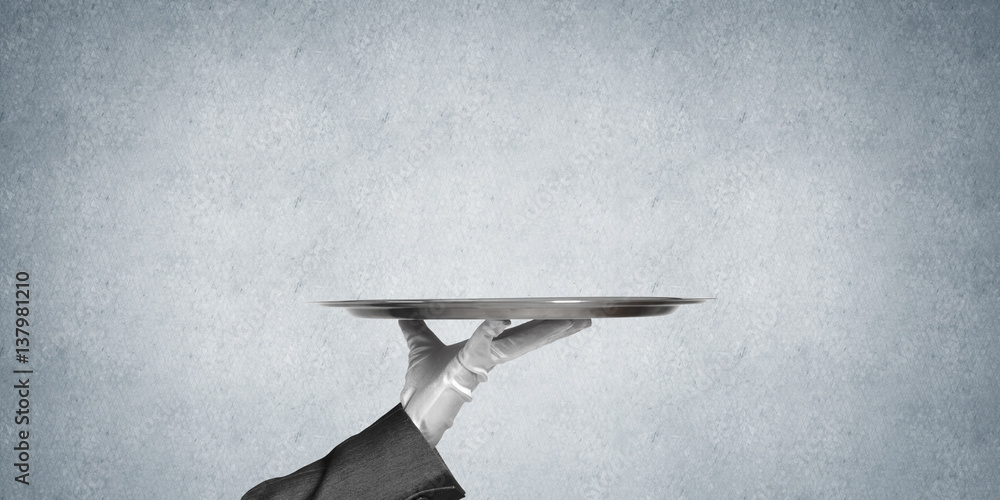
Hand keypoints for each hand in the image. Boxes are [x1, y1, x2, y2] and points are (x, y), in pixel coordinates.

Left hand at [398, 319, 591, 445]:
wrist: (412, 412)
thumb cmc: (421, 387)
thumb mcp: (420, 347)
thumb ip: (416, 330)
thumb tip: (404, 315)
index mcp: (484, 351)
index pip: (518, 334)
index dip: (539, 325)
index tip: (560, 316)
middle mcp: (489, 357)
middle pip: (528, 339)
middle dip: (556, 330)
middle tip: (582, 319)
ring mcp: (482, 363)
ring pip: (518, 343)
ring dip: (544, 332)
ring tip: (570, 321)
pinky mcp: (467, 366)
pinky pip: (481, 343)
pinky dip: (490, 330)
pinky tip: (501, 318)